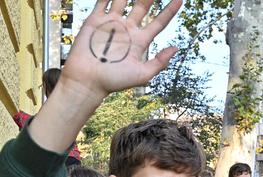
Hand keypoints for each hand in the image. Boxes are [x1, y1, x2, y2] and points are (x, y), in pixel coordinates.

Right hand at [58, 0, 181, 101]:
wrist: (86, 82)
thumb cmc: (112, 82)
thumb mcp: (142, 75)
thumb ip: (159, 62)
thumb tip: (176, 48)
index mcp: (140, 41)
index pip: (159, 22)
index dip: (170, 10)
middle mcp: (127, 30)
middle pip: (142, 6)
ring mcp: (111, 23)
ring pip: (123, 0)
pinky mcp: (94, 21)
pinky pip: (102, 1)